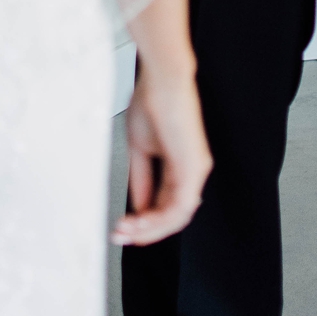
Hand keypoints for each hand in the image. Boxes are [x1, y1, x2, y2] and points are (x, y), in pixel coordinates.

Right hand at [110, 66, 211, 246]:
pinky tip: (139, 220)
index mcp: (181, 167)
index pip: (167, 207)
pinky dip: (158, 218)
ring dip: (149, 228)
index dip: (144, 223)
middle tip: (120, 235)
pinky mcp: (194, 167)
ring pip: (177, 216)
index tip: (122, 228)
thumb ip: (141, 180)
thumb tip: (138, 207)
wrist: (162, 80)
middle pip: (173, 217)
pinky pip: (179, 205)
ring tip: (126, 229)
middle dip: (144, 231)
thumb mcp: (140, 150)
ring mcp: (196, 170)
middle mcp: (193, 171)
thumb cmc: (152, 104)